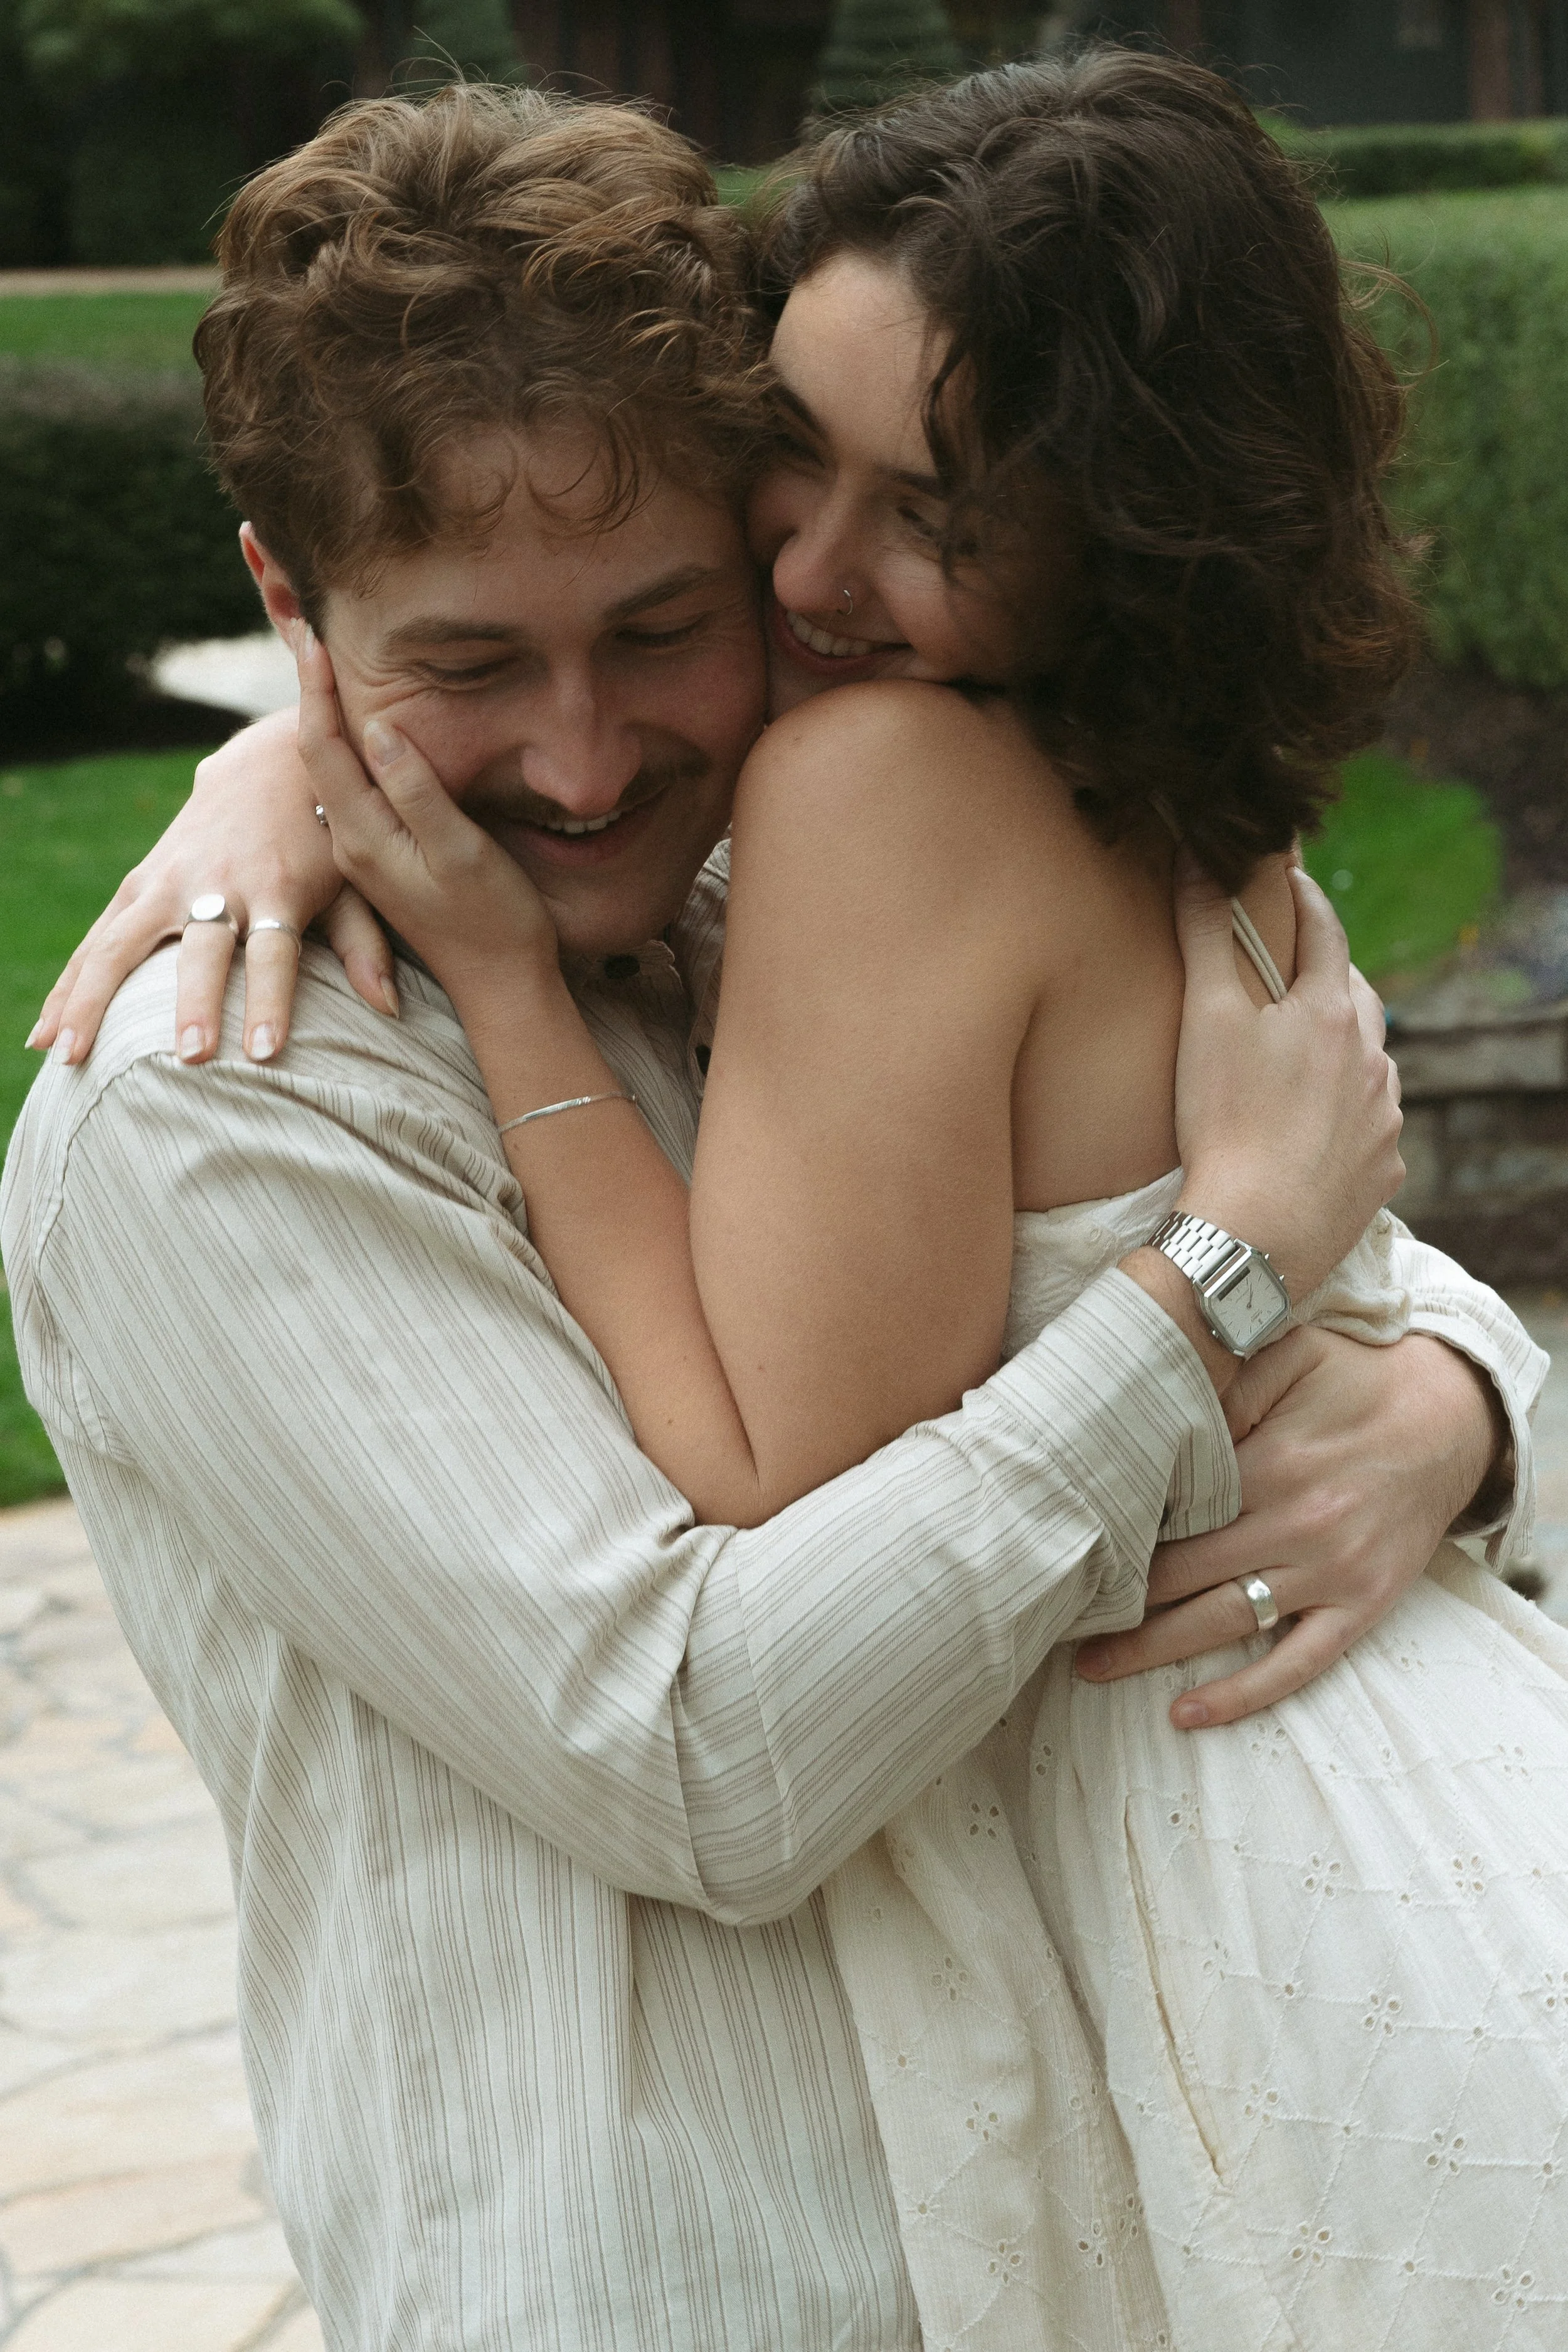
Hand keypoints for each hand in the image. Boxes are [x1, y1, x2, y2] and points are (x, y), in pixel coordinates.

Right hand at [29, 706, 398, 1066]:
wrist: (276, 759)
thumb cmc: (325, 831)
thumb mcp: (354, 876)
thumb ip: (365, 941)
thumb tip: (389, 1006)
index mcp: (276, 886)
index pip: (275, 953)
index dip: (271, 1000)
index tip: (266, 1052)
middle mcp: (215, 883)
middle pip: (199, 951)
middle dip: (193, 1003)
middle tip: (188, 1057)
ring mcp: (168, 881)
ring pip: (121, 944)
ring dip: (93, 1000)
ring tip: (68, 1058)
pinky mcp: (140, 883)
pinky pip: (96, 941)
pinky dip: (69, 986)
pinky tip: (44, 1035)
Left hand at [297, 629, 559, 996]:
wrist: (502, 988)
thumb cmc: (494, 921)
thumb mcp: (460, 852)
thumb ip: (416, 791)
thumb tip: (378, 727)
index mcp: (362, 836)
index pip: (323, 745)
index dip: (315, 687)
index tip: (310, 632)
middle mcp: (350, 842)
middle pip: (316, 752)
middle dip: (309, 691)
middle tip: (298, 627)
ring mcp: (364, 854)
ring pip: (333, 771)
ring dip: (326, 717)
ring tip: (318, 664)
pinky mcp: (383, 861)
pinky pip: (354, 791)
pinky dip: (350, 750)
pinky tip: (358, 729)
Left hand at [1074, 1324, 1499, 1725]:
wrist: (1451, 1419)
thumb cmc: (1354, 1380)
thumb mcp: (1291, 1353)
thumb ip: (1226, 1381)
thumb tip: (1160, 1414)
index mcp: (1274, 1462)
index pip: (1175, 1509)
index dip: (1117, 1529)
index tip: (1063, 1546)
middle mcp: (1300, 1523)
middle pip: (1186, 1572)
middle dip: (1117, 1598)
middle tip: (1054, 1612)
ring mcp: (1333, 1573)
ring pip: (1226, 1621)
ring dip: (1155, 1650)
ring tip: (1091, 1668)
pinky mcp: (1361, 1608)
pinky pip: (1297, 1664)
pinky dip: (1242, 1694)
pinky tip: (1186, 1715)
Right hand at [1169, 854, 1403, 1299]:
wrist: (1255, 1234)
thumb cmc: (1225, 1121)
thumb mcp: (1205, 1018)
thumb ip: (1203, 935)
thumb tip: (1197, 861)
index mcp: (1332, 1013)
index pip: (1326, 934)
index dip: (1306, 901)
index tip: (1291, 879)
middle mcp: (1373, 1059)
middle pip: (1360, 998)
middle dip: (1330, 979)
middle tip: (1297, 976)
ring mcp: (1384, 1118)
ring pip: (1371, 1065)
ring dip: (1344, 1051)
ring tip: (1306, 1059)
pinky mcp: (1383, 1170)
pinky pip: (1372, 1127)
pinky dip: (1349, 1114)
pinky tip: (1317, 1129)